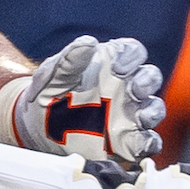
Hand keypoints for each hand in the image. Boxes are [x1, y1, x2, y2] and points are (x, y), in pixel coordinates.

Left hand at [0, 35, 165, 163]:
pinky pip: (147, 141)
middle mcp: (126, 87)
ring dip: (152, 112)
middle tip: (135, 90)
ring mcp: (129, 115)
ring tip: (141, 117)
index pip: (132, 52)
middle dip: (147, 82)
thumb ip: (70, 60)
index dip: (132, 57)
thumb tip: (88, 42)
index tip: (118, 69)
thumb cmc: (48, 95)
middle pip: (149, 78)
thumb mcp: (53, 76)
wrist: (36, 130)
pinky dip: (148, 143)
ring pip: (153, 109)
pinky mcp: (127, 142)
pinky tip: (138, 145)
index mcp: (110, 64)